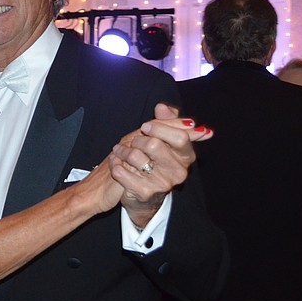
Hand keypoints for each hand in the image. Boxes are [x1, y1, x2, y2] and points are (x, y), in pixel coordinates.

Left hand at [109, 103, 212, 226]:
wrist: (144, 193)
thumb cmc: (154, 160)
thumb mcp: (163, 138)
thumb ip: (166, 121)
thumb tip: (162, 107)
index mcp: (186, 156)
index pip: (181, 137)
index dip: (159, 128)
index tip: (145, 127)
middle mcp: (179, 172)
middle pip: (154, 145)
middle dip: (137, 140)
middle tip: (131, 141)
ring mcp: (163, 184)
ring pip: (135, 157)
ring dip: (122, 151)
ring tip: (119, 151)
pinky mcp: (145, 193)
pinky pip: (122, 172)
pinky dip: (115, 164)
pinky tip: (115, 163)